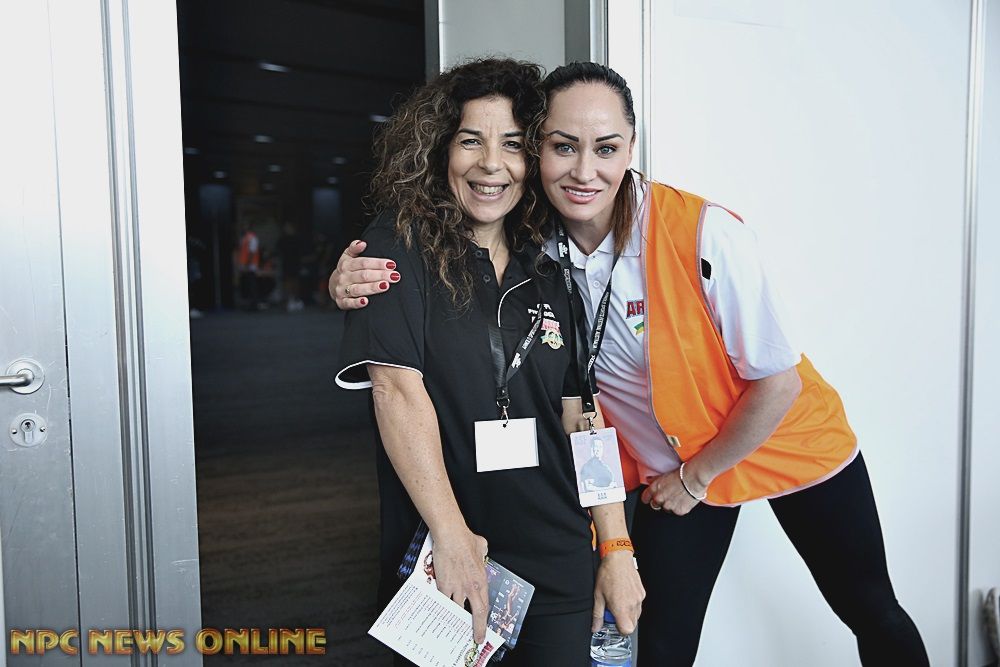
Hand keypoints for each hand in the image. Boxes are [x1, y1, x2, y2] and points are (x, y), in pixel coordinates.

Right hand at [327, 240, 399, 309]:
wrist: (333, 286)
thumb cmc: (347, 270)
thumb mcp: (348, 256)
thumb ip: (354, 248)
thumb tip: (362, 243)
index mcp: (346, 265)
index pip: (363, 263)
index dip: (378, 263)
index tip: (392, 264)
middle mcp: (344, 277)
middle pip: (363, 275)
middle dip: (380, 275)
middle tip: (395, 276)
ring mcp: (342, 290)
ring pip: (358, 289)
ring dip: (372, 288)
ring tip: (385, 286)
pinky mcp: (342, 302)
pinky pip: (349, 303)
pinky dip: (357, 303)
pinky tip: (366, 301)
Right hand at [430, 527, 489, 643]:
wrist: (451, 536)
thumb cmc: (466, 539)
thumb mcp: (481, 546)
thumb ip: (483, 553)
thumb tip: (483, 551)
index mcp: (482, 580)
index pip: (485, 606)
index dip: (484, 620)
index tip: (485, 628)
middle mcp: (471, 587)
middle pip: (476, 614)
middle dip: (477, 629)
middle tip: (476, 639)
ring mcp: (457, 587)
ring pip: (457, 610)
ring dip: (456, 620)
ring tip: (453, 629)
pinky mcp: (443, 585)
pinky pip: (442, 601)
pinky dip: (441, 608)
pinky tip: (439, 615)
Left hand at [593, 550, 644, 632]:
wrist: (618, 558)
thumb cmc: (607, 574)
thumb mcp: (598, 596)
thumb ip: (597, 614)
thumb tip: (595, 627)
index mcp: (621, 608)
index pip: (627, 630)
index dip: (619, 629)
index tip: (613, 623)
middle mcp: (633, 605)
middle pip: (632, 624)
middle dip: (622, 621)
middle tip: (613, 610)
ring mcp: (639, 598)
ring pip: (636, 615)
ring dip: (627, 613)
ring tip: (618, 600)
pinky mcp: (642, 592)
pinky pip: (639, 605)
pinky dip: (632, 604)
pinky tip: (623, 594)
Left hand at [640, 469, 702, 515]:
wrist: (694, 478)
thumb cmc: (681, 474)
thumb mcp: (664, 475)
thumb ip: (654, 479)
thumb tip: (648, 480)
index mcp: (654, 489)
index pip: (645, 498)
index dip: (648, 498)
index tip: (650, 499)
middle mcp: (659, 499)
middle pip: (655, 505)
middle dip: (660, 502)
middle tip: (669, 496)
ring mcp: (668, 506)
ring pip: (666, 509)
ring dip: (670, 505)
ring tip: (678, 497)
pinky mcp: (678, 511)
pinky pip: (677, 512)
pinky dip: (680, 508)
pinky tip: (684, 500)